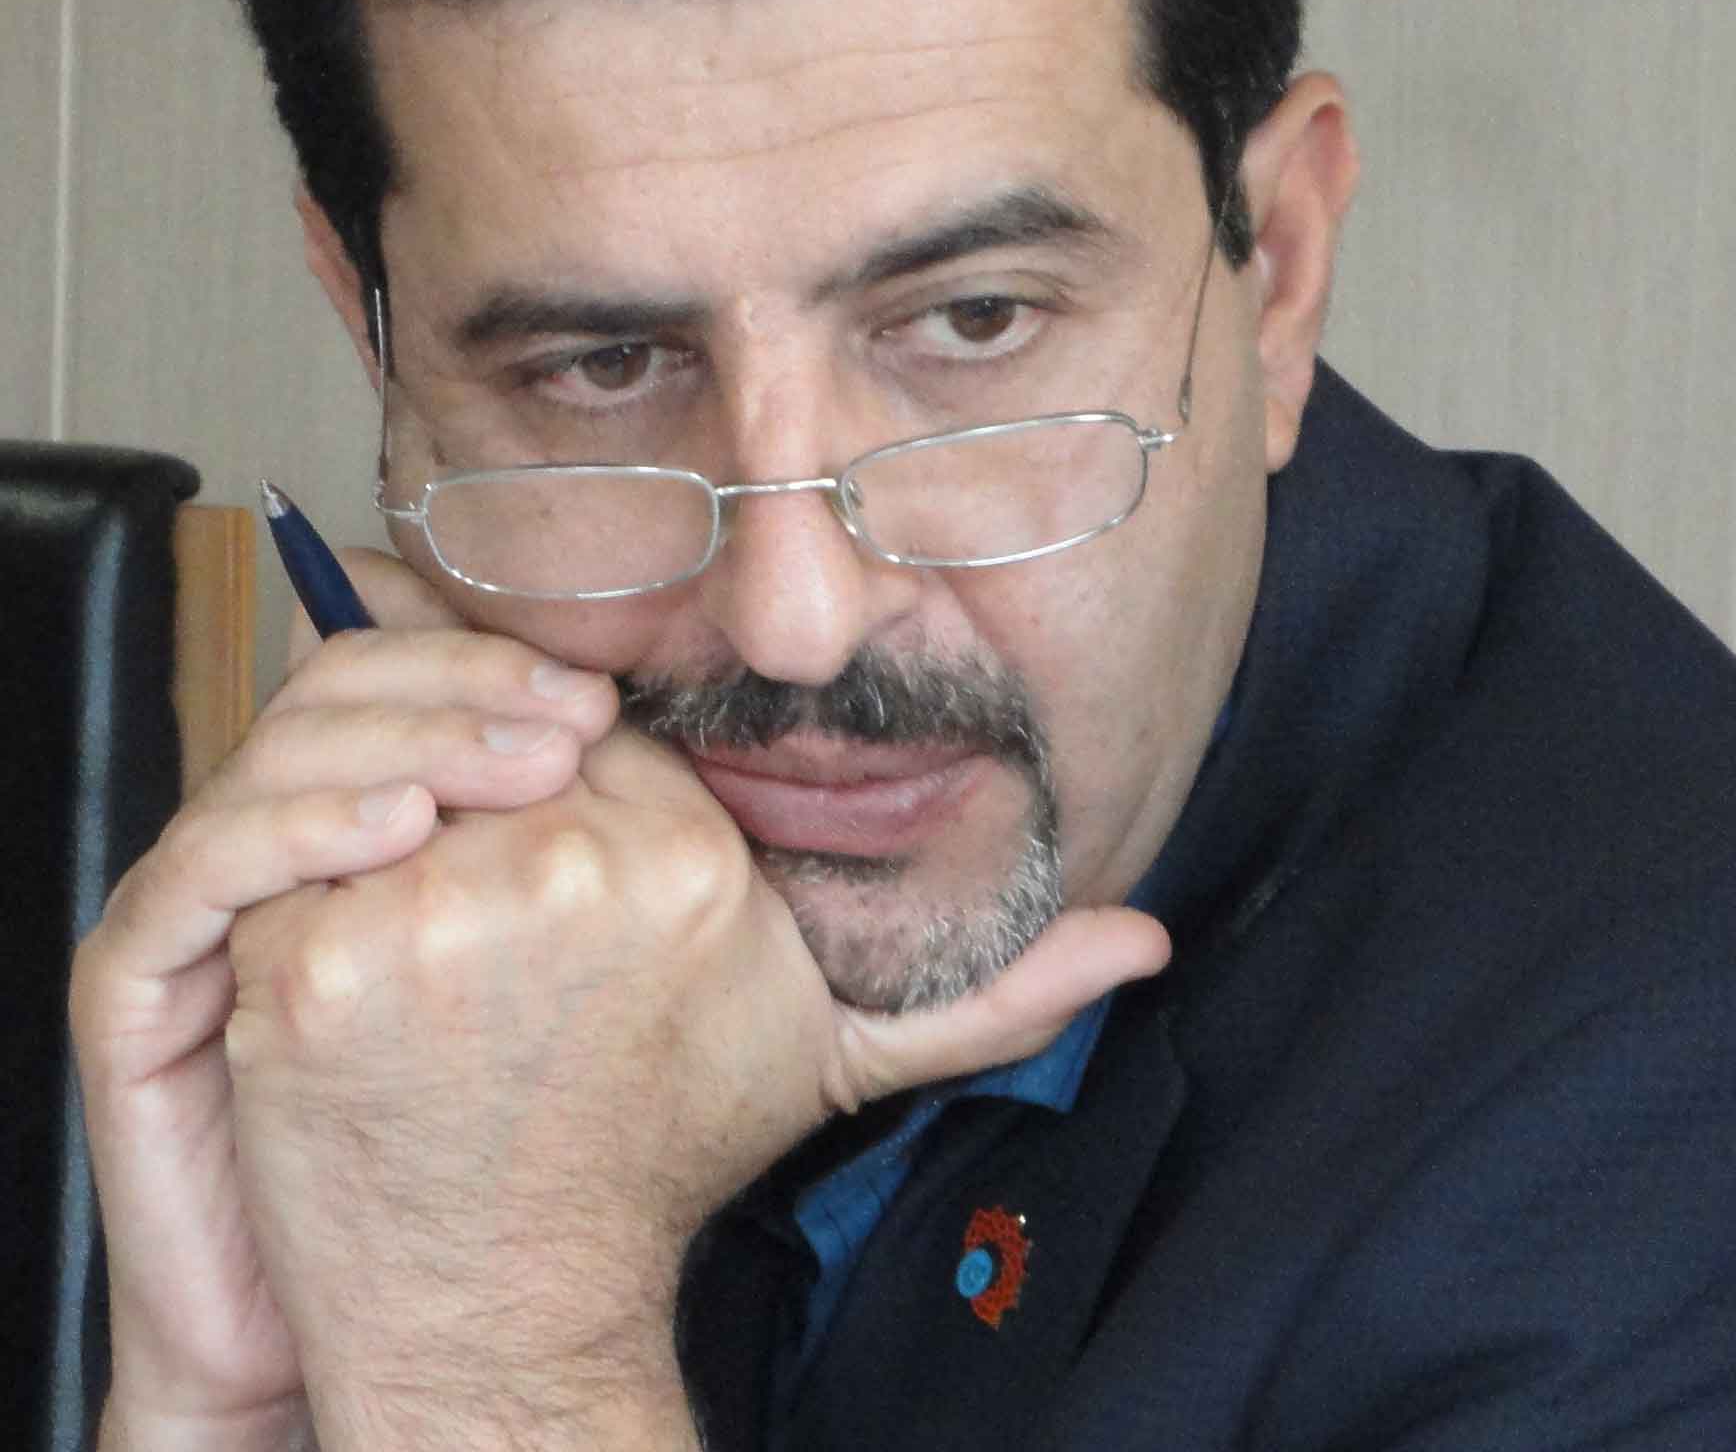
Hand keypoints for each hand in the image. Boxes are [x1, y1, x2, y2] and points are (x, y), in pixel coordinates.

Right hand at [70, 552, 618, 1446]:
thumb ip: (620, 863)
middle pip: (352, 677)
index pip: (416, 667)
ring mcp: (206, 894)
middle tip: (578, 718)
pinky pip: (205, 863)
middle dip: (472, 678)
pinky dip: (299, 829)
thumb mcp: (586, 981)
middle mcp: (281, 831)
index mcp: (375, 807)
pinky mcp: (137, 973)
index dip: (505, 658)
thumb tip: (680, 742)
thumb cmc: (513, 1132)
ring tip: (530, 768)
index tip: (608, 691)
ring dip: (411, 735)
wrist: (414, 1306)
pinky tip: (401, 836)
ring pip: (283, 743)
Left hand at [219, 716, 1168, 1445]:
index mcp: (689, 868)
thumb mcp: (833, 1053)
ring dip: (391, 818)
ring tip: (409, 890)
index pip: (596, 731)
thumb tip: (1147, 941)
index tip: (543, 821)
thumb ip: (990, 990)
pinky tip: (353, 934)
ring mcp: (439, 915)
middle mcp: (574, 872)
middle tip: (465, 849)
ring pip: (393, 774)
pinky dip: (312, 873)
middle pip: (493, 740)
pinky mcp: (322, 961)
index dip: (564, 776)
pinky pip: (298, 841)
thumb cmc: (662, 1146)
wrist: (510, 1295)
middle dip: (479, 786)